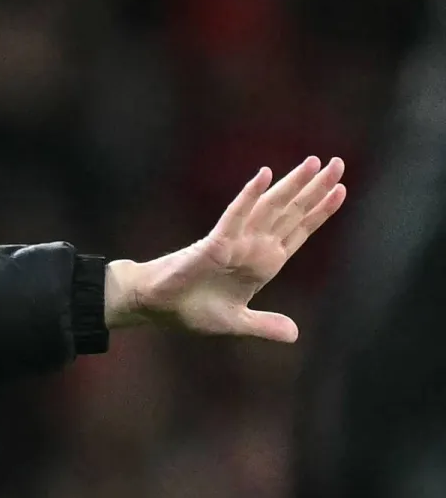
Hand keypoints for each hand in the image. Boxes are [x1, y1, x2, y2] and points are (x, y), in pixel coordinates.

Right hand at [105, 156, 346, 340]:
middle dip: (315, 188)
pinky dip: (250, 196)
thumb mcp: (235, 322)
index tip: (341, 189)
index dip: (320, 211)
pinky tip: (264, 175)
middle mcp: (254, 247)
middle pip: (291, 213)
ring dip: (291, 185)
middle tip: (338, 162)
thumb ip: (264, 325)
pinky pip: (236, 216)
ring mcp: (236, 242)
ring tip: (313, 162)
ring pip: (270, 208)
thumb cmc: (191, 310)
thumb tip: (295, 335)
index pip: (299, 231)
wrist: (157, 307)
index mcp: (264, 263)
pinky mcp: (215, 243)